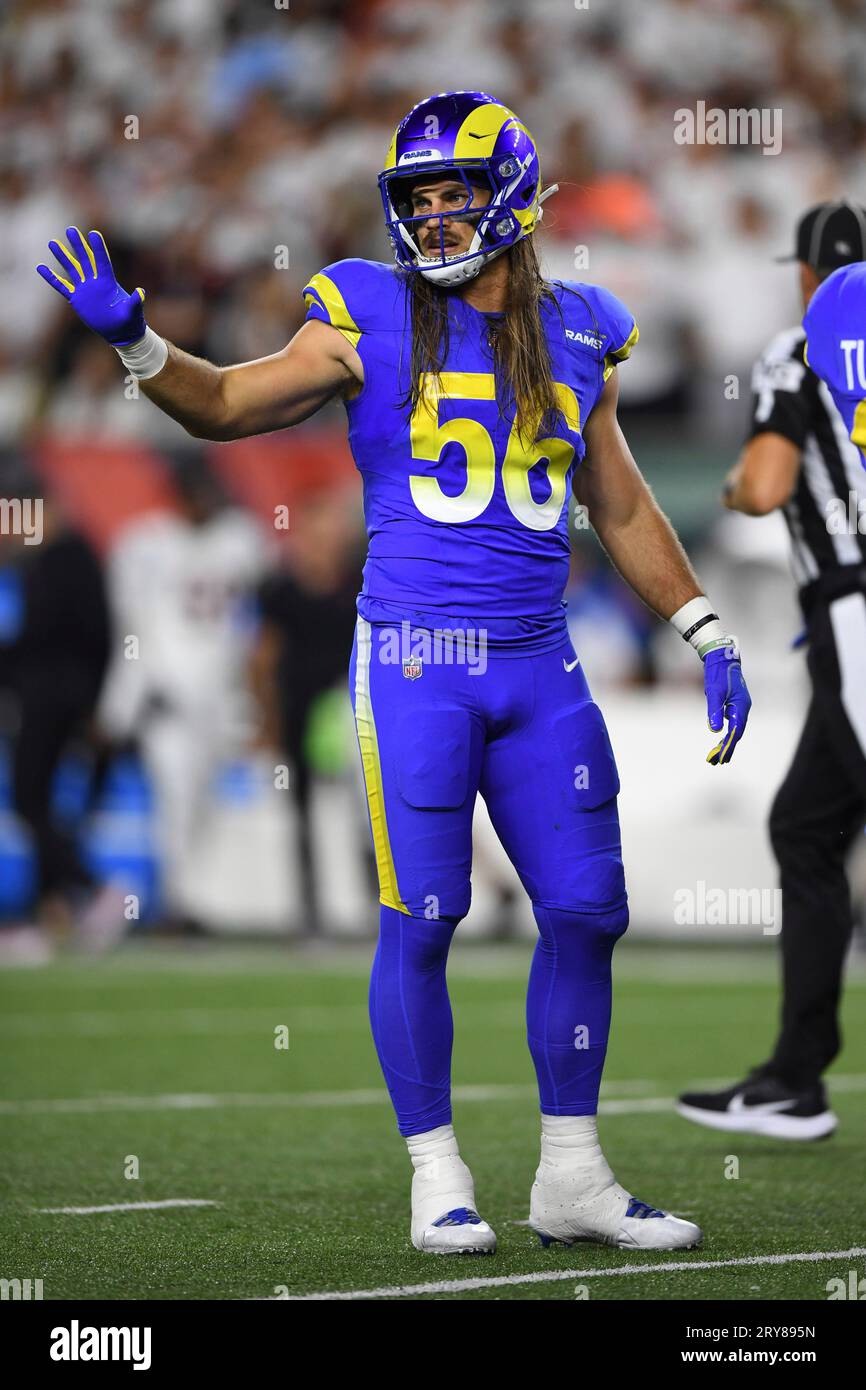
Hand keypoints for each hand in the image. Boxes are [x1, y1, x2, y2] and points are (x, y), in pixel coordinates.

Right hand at [37, 227, 146, 345]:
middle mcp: (95, 282)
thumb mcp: (133, 312)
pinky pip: (61, 286)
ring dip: (62, 256)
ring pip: (72, 269)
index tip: (93, 233)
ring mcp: (85, 290)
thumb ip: (135, 302)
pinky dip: (51, 278)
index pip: (102, 262)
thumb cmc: (130, 322)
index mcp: (108, 283)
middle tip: (70, 229)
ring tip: (52, 243)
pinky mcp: (77, 299)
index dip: (98, 248)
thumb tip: (141, 292)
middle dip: (78, 245)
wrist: (121, 333)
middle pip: (85, 260)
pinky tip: (41, 268)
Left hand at [703, 641, 750, 764]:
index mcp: (741, 706)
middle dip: (727, 748)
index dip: (728, 746)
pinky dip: (727, 733)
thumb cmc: (717, 674)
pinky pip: (733, 723)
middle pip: (737, 733)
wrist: (722, 658)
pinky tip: (721, 740)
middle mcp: (743, 708)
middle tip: (716, 762)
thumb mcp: (713, 693)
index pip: (736, 731)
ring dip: (726, 743)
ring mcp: (740, 706)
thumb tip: (714, 730)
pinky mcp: (735, 704)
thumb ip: (714, 711)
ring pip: (735, 729)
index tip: (720, 758)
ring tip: (716, 756)